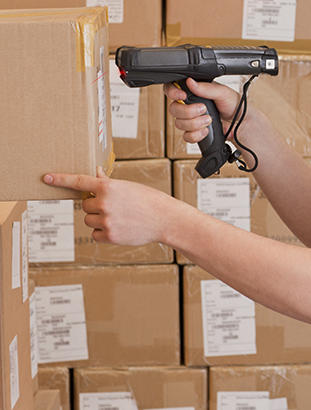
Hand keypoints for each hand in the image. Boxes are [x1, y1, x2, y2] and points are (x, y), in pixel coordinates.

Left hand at [43, 168, 185, 246]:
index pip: (79, 181)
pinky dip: (104, 233)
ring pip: (89, 220)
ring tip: (120, 218)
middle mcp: (105, 203)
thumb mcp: (129, 187)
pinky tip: (120, 228)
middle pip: (85, 206)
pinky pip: (95, 234)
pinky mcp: (109, 235)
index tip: (46, 178)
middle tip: (115, 208)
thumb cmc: (149, 200)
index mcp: (109, 187)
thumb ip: (108, 183)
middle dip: (96, 207)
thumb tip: (96, 174)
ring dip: (99, 220)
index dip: (60, 179)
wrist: (165, 219)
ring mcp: (106, 220)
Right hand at [164, 78, 240, 143]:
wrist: (241, 123)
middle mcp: (189, 106)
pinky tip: (206, 130)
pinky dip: (196, 134)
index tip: (182, 96)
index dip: (172, 92)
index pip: (172, 89)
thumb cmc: (233, 104)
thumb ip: (206, 88)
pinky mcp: (194, 132)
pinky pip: (186, 136)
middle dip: (188, 111)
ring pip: (178, 123)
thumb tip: (191, 82)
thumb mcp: (223, 92)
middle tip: (203, 109)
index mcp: (193, 92)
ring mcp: (190, 120)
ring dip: (194, 123)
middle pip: (173, 109)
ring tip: (209, 119)